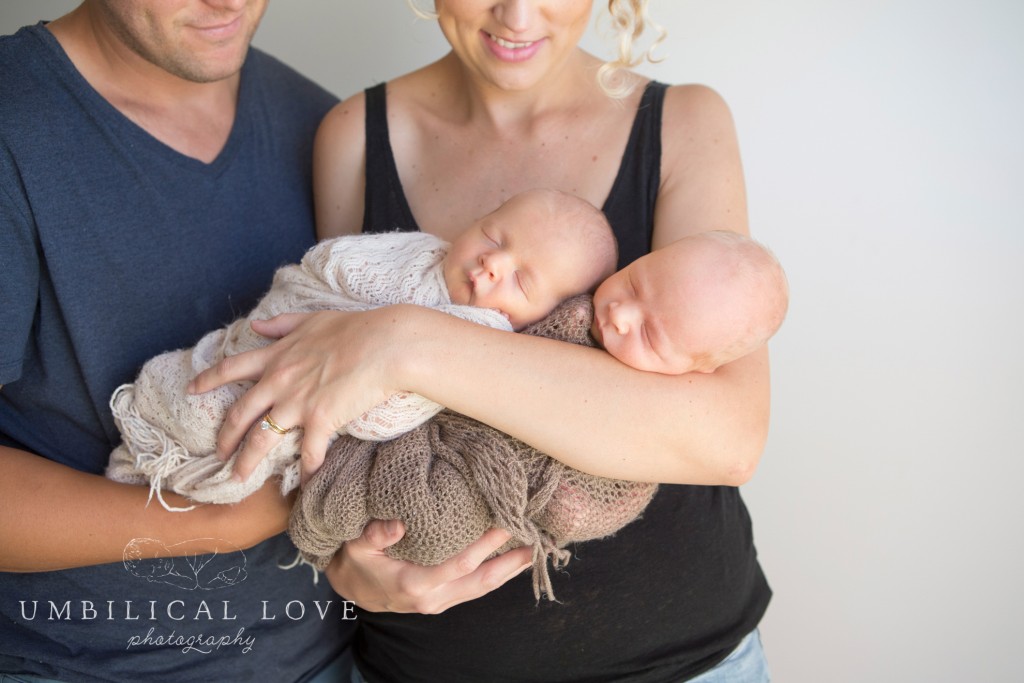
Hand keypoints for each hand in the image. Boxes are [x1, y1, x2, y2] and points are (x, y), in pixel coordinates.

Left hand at [188, 308, 404, 483]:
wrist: (384, 345)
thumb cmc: (355, 328)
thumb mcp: (312, 320)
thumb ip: (281, 325)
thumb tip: (256, 325)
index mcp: (276, 357)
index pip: (231, 369)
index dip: (207, 380)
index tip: (191, 390)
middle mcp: (278, 382)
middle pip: (239, 414)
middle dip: (224, 437)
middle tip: (217, 454)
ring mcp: (297, 403)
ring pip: (261, 440)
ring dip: (247, 462)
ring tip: (238, 478)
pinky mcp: (320, 420)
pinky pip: (308, 453)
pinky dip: (304, 471)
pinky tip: (303, 484)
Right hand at [325, 520, 532, 613]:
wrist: (352, 588)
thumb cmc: (356, 561)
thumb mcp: (356, 544)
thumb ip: (376, 534)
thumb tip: (398, 524)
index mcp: (414, 583)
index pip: (459, 564)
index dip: (486, 545)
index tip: (506, 523)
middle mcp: (432, 598)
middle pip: (481, 582)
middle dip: (510, 563)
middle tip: (536, 542)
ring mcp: (440, 602)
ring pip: (482, 589)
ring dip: (509, 571)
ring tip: (534, 550)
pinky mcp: (444, 600)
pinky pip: (475, 589)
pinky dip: (496, 575)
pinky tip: (511, 562)